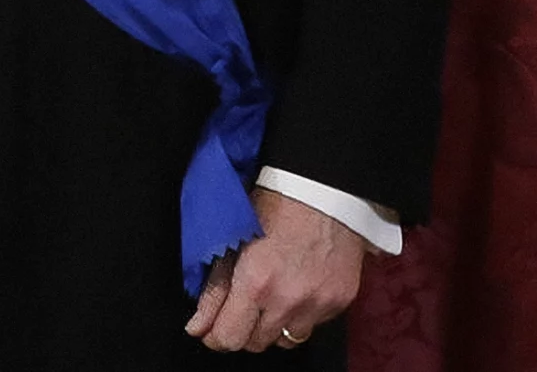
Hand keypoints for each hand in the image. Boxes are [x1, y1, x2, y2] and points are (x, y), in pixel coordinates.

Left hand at [185, 189, 366, 351]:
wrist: (323, 194)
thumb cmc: (273, 208)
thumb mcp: (231, 242)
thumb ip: (214, 290)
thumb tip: (197, 326)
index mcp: (255, 283)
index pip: (230, 338)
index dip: (215, 338)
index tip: (210, 331)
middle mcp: (288, 301)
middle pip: (257, 343)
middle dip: (242, 330)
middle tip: (239, 308)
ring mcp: (318, 305)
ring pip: (286, 340)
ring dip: (271, 327)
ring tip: (267, 298)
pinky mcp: (339, 303)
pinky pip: (312, 326)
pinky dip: (299, 316)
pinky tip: (293, 290)